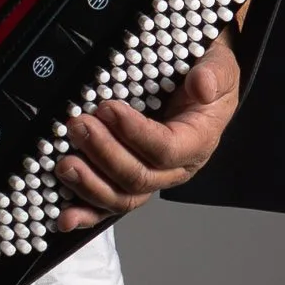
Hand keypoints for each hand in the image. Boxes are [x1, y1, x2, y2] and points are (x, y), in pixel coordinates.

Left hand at [54, 30, 240, 229]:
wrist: (200, 83)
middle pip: (138, 177)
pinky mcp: (130, 182)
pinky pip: (109, 205)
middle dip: (104, 153)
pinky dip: (87, 213)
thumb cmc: (207, 76)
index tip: (108, 108)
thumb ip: (213, 75)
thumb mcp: (219, 67)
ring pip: (122, 197)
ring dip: (90, 184)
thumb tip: (201, 86)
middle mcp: (174, 169)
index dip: (134, 134)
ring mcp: (151, 179)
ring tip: (65, 163)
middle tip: (79, 125)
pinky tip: (65, 217)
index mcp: (197, 143)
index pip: (165, 150)